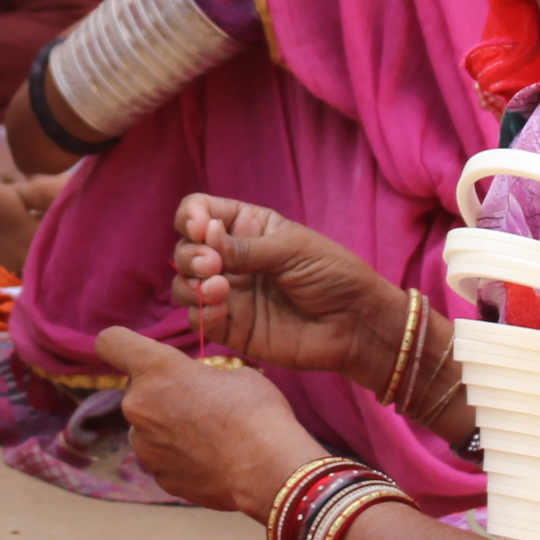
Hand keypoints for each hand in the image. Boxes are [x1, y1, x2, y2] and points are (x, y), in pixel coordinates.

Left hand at [101, 328, 325, 516]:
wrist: (268, 471)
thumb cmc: (257, 413)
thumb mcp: (233, 374)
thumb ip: (200, 375)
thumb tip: (195, 387)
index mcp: (156, 370)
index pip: (111, 342)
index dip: (122, 344)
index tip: (137, 351)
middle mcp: (139, 405)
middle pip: (138, 389)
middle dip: (162, 392)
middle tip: (200, 401)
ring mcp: (145, 446)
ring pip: (149, 426)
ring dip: (168, 426)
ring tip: (210, 435)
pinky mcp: (159, 476)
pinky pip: (163, 457)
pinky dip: (180, 456)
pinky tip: (212, 459)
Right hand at [166, 194, 401, 382]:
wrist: (356, 324)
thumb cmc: (333, 275)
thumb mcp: (292, 249)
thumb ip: (245, 247)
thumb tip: (203, 236)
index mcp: (247, 227)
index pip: (200, 211)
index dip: (191, 217)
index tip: (202, 228)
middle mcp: (231, 258)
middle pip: (185, 249)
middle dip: (190, 255)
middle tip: (212, 265)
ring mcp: (229, 294)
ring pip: (184, 285)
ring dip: (191, 285)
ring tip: (219, 290)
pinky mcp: (231, 328)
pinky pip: (197, 319)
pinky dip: (200, 314)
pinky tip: (222, 312)